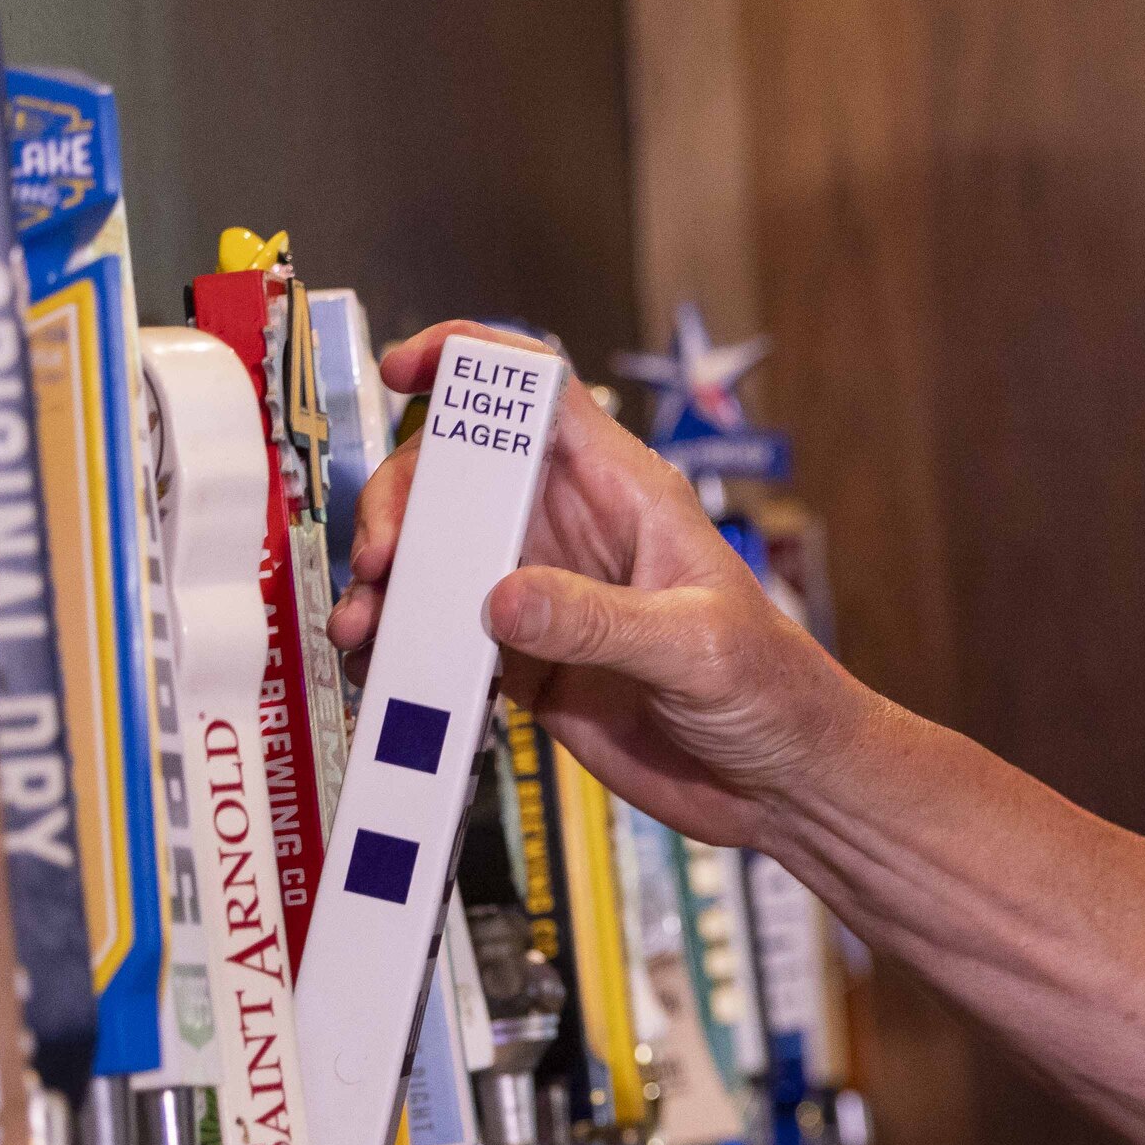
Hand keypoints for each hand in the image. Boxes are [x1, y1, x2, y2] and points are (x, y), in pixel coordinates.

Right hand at [331, 319, 852, 853]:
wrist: (779, 783)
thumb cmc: (773, 690)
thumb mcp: (695, 647)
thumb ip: (598, 623)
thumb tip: (499, 597)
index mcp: (624, 492)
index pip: (539, 394)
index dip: (470, 361)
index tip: (405, 368)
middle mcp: (573, 531)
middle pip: (458, 473)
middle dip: (403, 501)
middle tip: (382, 559)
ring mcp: (542, 596)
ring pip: (436, 555)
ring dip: (389, 582)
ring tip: (365, 624)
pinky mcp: (523, 661)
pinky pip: (442, 635)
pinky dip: (401, 645)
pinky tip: (383, 666)